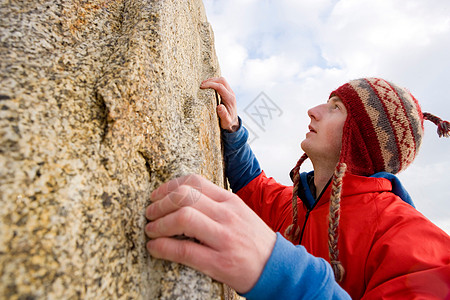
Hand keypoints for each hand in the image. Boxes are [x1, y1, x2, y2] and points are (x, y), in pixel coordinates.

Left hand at [145, 174, 276, 292]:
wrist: (276, 267)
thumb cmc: (252, 239)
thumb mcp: (238, 212)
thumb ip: (214, 204)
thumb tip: (180, 199)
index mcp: (230, 200)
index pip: (194, 182)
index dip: (169, 186)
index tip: (157, 195)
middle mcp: (227, 215)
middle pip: (185, 196)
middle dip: (160, 204)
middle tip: (149, 212)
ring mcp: (224, 238)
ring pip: (183, 218)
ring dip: (159, 224)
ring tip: (150, 230)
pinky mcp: (220, 262)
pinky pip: (184, 250)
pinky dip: (163, 247)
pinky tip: (155, 247)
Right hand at [201, 77, 239, 131]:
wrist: (233, 122)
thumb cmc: (228, 122)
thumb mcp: (226, 121)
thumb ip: (223, 115)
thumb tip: (220, 107)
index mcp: (230, 99)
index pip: (220, 87)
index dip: (210, 84)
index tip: (202, 87)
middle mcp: (231, 93)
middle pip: (222, 80)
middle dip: (211, 80)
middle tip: (201, 85)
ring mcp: (230, 92)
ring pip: (222, 80)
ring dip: (212, 80)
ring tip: (203, 84)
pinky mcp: (227, 92)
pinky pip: (221, 83)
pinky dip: (214, 82)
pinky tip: (208, 86)